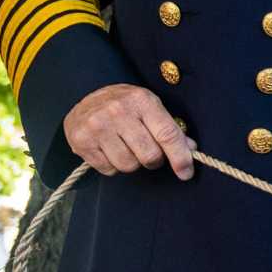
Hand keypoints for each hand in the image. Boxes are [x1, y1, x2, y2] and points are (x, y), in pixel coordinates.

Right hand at [63, 84, 194, 179]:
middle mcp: (118, 112)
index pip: (167, 134)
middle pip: (150, 155)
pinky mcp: (81, 141)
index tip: (186, 173)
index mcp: (141, 101)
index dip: (180, 157)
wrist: (85, 98)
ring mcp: (97, 126)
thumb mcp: (150, 107)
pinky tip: (110, 150)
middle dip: (154, 159)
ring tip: (126, 147)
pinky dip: (113, 166)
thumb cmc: (125, 105)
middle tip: (148, 150)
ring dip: (133, 163)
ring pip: (129, 166)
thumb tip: (190, 149)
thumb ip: (169, 128)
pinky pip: (109, 170)